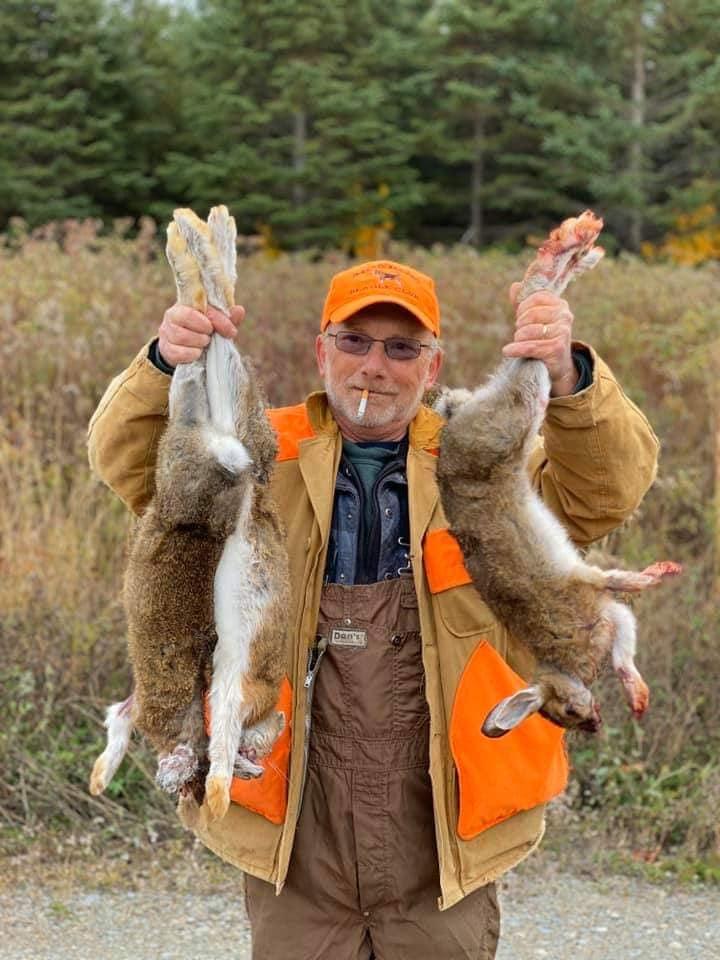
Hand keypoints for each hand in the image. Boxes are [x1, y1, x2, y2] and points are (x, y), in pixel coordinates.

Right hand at [157, 303, 244, 366]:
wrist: (184, 351)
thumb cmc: (202, 333)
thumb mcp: (216, 324)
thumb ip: (227, 318)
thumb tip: (239, 310)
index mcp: (186, 304)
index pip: (199, 307)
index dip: (217, 320)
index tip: (231, 331)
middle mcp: (172, 316)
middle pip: (185, 319)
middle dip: (204, 331)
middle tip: (211, 337)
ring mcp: (166, 333)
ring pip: (180, 336)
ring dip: (198, 343)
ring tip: (205, 344)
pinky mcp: (165, 349)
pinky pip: (176, 352)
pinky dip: (190, 354)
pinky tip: (197, 354)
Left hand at [502, 282, 577, 396]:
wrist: (558, 366)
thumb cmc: (543, 339)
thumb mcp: (534, 320)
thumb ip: (523, 303)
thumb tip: (515, 286)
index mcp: (560, 304)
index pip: (536, 297)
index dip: (522, 308)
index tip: (520, 318)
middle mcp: (565, 316)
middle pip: (531, 314)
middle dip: (520, 325)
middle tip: (520, 334)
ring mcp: (563, 332)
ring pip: (529, 331)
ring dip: (518, 338)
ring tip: (520, 343)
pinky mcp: (557, 348)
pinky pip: (530, 346)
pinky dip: (516, 349)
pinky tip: (507, 351)